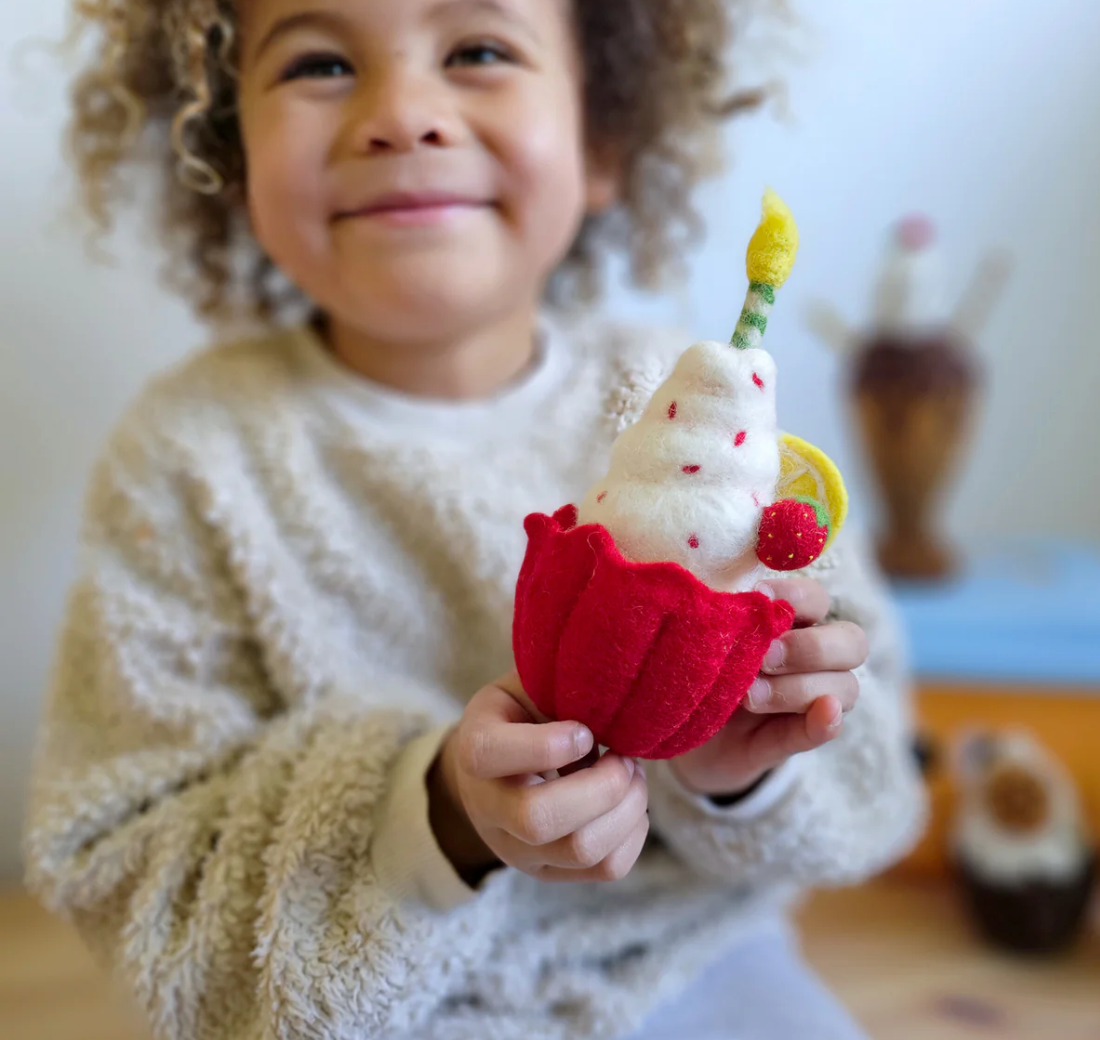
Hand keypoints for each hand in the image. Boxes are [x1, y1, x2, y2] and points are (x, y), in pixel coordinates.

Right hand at [430, 673, 649, 883]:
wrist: (501, 764)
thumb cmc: (525, 713)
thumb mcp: (529, 686)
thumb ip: (560, 689)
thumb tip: (619, 700)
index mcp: (475, 747)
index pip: (488, 755)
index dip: (546, 745)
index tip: (584, 731)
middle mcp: (487, 807)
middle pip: (538, 819)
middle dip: (602, 786)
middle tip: (625, 757)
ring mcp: (515, 849)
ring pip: (579, 851)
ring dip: (626, 809)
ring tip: (632, 776)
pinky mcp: (548, 872)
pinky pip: (605, 868)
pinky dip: (634, 833)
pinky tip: (629, 803)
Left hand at [669, 578, 867, 797]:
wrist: (673, 725)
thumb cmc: (695, 665)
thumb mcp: (707, 639)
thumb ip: (725, 620)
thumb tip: (733, 598)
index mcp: (790, 623)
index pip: (817, 599)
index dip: (797, 595)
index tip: (759, 596)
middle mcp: (811, 659)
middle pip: (851, 642)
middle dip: (811, 647)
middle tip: (765, 657)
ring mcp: (810, 701)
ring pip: (843, 687)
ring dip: (798, 688)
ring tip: (749, 696)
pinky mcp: (794, 739)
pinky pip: (824, 731)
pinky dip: (825, 722)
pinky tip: (825, 713)